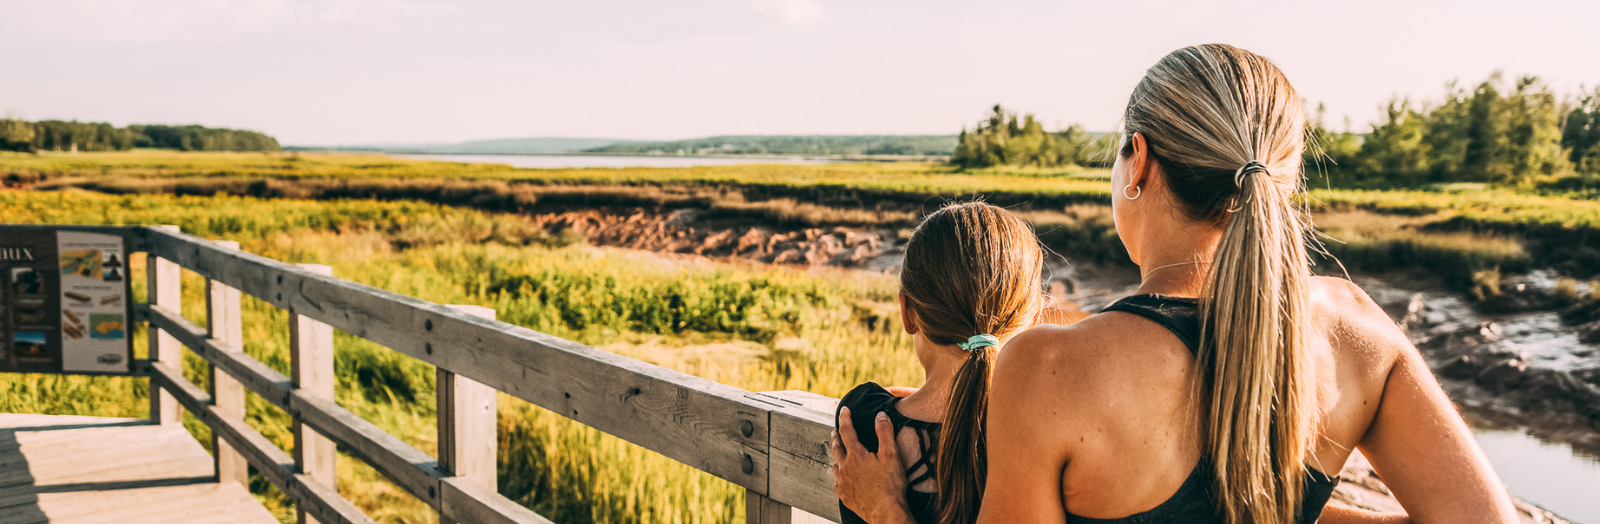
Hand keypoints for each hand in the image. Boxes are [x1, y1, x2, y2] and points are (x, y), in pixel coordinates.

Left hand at [831, 407, 913, 523]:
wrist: (886, 513)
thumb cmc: (890, 485)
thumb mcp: (891, 455)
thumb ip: (885, 433)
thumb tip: (880, 416)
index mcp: (855, 455)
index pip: (847, 431)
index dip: (845, 418)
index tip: (844, 410)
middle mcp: (845, 468)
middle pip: (837, 448)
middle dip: (836, 437)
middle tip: (835, 431)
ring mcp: (843, 483)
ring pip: (835, 466)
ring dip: (837, 457)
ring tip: (839, 453)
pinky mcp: (845, 497)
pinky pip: (838, 483)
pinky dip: (839, 476)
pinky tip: (843, 478)